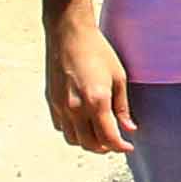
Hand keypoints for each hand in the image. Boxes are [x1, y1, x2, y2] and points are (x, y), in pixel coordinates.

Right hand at [46, 3, 133, 155]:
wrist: (68, 33)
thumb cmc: (98, 51)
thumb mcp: (118, 77)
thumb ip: (122, 107)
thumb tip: (129, 128)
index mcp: (96, 101)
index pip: (109, 138)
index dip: (121, 147)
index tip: (128, 146)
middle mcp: (76, 107)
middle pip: (90, 144)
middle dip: (105, 148)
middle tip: (115, 142)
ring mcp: (61, 106)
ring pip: (73, 139)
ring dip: (87, 142)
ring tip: (99, 134)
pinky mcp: (51, 101)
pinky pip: (61, 127)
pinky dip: (73, 131)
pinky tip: (83, 123)